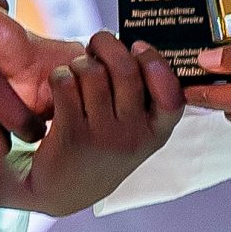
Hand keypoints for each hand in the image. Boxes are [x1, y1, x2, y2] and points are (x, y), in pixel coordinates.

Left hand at [3, 32, 182, 215]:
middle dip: (107, 44)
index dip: (156, 62)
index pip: (171, 93)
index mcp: (155, 133)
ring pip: (92, 72)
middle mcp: (133, 137)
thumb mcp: (135, 132)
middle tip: (98, 42)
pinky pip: (65, 83)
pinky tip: (62, 84)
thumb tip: (135, 45)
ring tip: (78, 70)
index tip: (138, 47)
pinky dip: (60, 75)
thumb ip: (144, 97)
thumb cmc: (103, 146)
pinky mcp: (70, 134)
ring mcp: (102, 137)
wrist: (63, 189)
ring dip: (80, 62)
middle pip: (125, 69)